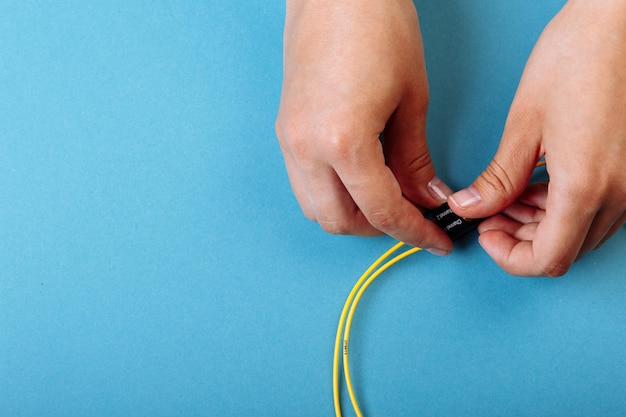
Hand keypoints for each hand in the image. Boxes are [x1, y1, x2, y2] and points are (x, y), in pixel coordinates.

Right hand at [275, 0, 452, 252]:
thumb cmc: (378, 27)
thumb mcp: (411, 99)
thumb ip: (414, 159)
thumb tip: (425, 197)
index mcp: (342, 142)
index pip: (380, 210)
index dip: (413, 232)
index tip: (436, 239)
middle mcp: (306, 149)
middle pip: (338, 221)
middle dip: (379, 229)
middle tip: (413, 218)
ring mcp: (289, 140)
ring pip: (315, 208)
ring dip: (351, 215)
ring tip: (386, 200)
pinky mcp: (286, 130)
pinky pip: (304, 183)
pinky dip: (332, 194)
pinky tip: (358, 179)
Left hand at [449, 1, 625, 275]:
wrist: (623, 21)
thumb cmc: (579, 57)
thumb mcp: (525, 124)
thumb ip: (497, 178)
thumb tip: (469, 208)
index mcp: (586, 186)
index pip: (547, 259)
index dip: (509, 257)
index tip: (485, 235)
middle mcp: (619, 194)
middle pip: (565, 251)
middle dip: (520, 240)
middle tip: (490, 214)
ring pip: (581, 233)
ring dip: (541, 225)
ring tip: (510, 195)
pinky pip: (598, 210)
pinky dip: (564, 209)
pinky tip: (540, 184)